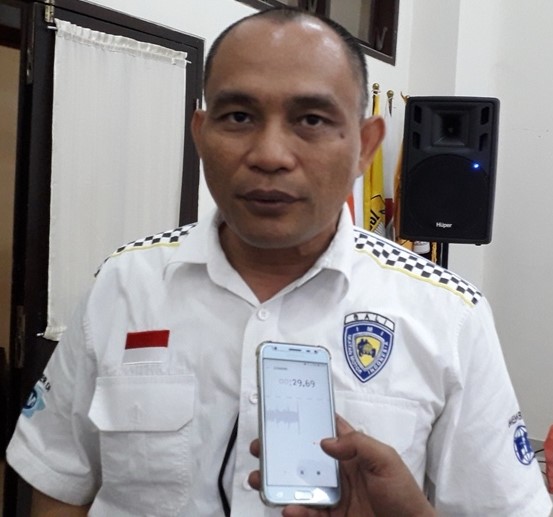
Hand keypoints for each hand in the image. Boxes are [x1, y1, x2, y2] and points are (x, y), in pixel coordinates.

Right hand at [248, 415, 434, 516]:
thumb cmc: (403, 494)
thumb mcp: (386, 460)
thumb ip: (358, 444)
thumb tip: (325, 441)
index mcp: (351, 452)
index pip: (325, 431)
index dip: (306, 420)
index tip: (282, 412)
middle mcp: (337, 472)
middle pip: (303, 459)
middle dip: (280, 453)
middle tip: (260, 448)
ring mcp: (332, 497)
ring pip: (298, 487)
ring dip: (277, 483)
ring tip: (260, 479)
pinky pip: (307, 514)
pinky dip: (295, 512)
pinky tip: (288, 508)